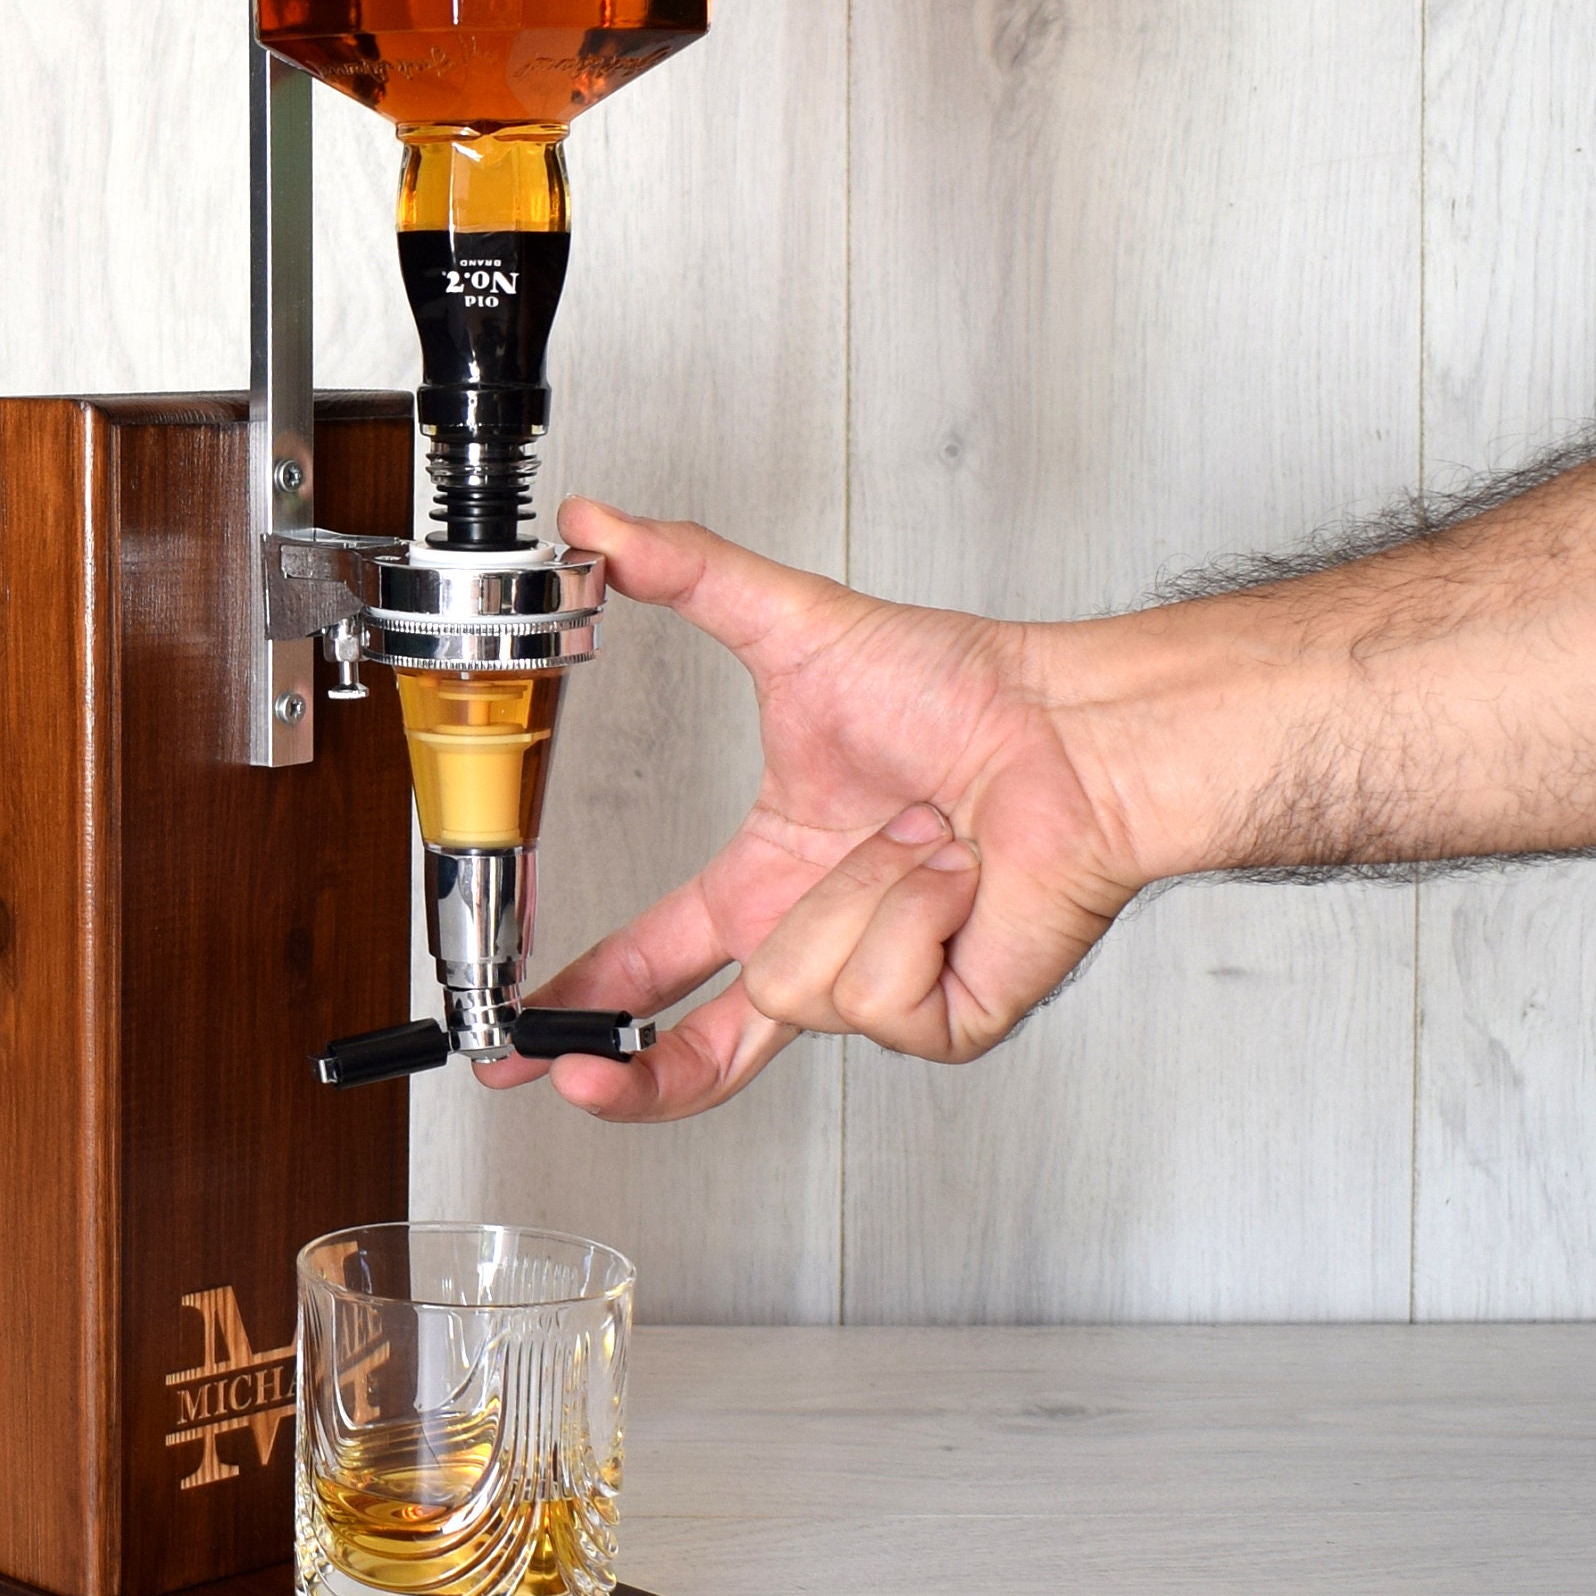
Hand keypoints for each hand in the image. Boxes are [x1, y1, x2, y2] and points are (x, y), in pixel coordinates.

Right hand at [480, 501, 1143, 1119]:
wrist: (1074, 734)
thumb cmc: (968, 691)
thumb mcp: (796, 627)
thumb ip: (684, 573)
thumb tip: (600, 524)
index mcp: (765, 878)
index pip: (657, 963)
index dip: (587, 1004)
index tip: (521, 1038)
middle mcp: (814, 940)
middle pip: (702, 1052)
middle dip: (632, 1072)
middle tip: (573, 1069)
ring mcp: (879, 990)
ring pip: (791, 986)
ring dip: (855, 892)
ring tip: (913, 833)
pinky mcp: (941, 1021)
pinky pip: (873, 998)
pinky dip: (911, 917)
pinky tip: (952, 875)